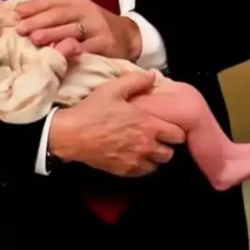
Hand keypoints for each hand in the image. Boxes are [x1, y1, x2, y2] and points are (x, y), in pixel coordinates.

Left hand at [17, 0, 141, 60]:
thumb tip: (20, 15)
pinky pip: (87, 47)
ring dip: (52, 34)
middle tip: (20, 29)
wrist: (128, 36)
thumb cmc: (93, 27)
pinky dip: (72, 49)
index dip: (34, 6)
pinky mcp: (105, 44)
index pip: (52, 0)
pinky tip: (60, 53)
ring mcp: (97, 27)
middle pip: (60, 14)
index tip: (16, 13)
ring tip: (35, 39)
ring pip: (71, 29)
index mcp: (76, 1)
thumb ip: (53, 14)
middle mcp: (86, 11)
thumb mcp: (75, 14)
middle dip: (38, 21)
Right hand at [49, 71, 184, 176]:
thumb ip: (136, 81)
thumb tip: (152, 76)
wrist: (70, 134)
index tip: (166, 126)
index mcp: (148, 124)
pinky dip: (141, 166)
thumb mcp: (113, 88)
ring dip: (154, 157)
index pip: (178, 134)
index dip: (174, 130)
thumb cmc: (92, 110)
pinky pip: (143, 172)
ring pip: (157, 165)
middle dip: (165, 145)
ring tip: (144, 148)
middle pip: (170, 153)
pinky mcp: (124, 171)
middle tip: (155, 138)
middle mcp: (146, 145)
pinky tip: (132, 156)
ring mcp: (136, 160)